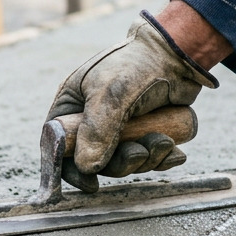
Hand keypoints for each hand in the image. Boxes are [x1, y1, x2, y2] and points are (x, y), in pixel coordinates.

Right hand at [48, 8, 219, 189]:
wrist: (177, 51)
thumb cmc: (136, 64)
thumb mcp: (111, 93)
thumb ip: (96, 130)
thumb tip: (86, 167)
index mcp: (72, 105)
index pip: (58, 146)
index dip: (70, 170)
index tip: (91, 184)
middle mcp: (92, 118)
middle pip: (96, 160)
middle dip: (121, 162)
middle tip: (141, 152)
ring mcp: (120, 126)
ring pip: (125, 160)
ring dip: (146, 159)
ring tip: (164, 142)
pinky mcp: (145, 129)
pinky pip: (148, 156)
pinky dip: (161, 158)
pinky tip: (176, 152)